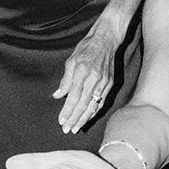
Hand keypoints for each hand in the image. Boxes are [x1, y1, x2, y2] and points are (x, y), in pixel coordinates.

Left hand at [54, 16, 122, 134]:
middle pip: (83, 104)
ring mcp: (104, 82)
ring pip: (93, 105)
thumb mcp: (71, 60)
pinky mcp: (110, 83)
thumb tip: (57, 95)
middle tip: (67, 130)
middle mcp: (94, 78)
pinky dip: (94, 112)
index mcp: (82, 71)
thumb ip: (65, 79)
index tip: (61, 121)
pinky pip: (101, 101)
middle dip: (74, 118)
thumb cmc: (86, 48)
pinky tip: (88, 118)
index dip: (67, 110)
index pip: (73, 96)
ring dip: (84, 119)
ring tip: (76, 128)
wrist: (107, 39)